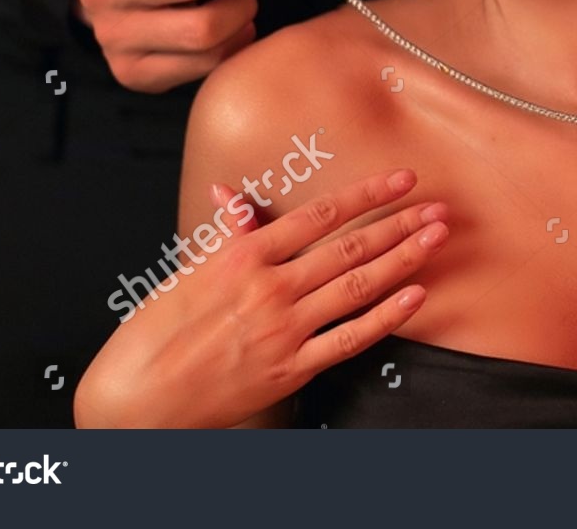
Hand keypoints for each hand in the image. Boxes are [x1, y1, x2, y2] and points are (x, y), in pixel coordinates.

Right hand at [73, 168, 449, 428]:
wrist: (138, 396)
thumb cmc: (157, 332)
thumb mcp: (189, 271)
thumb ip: (225, 233)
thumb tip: (232, 194)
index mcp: (243, 256)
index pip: (320, 214)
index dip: (367, 194)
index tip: (401, 179)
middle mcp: (269, 288)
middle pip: (350, 247)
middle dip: (400, 223)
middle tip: (438, 206)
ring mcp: (283, 330)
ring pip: (358, 286)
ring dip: (404, 259)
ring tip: (436, 238)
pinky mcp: (290, 369)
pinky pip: (349, 339)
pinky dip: (386, 316)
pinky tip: (415, 296)